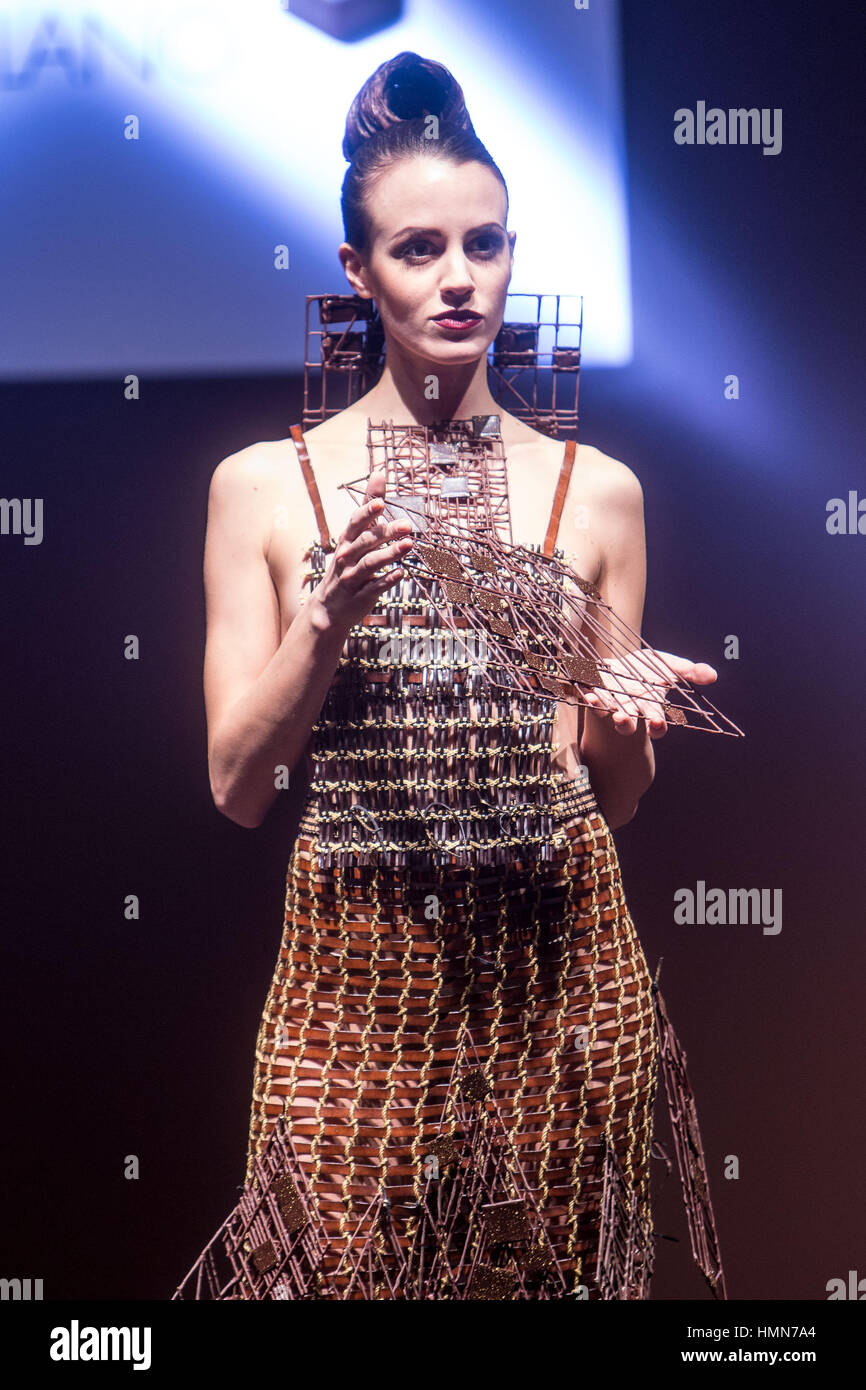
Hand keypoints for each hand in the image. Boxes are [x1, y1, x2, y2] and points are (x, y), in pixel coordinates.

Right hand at [312, 466, 414, 632]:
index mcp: (347, 541)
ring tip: (409, 545)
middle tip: (407, 526)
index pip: (355, 523)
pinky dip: (386, 580)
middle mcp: (347, 558)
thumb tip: (379, 473)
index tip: (380, 503)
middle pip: (365, 542)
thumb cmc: (347, 564)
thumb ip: (369, 506)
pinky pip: (374, 588)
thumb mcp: (355, 535)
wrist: (329, 609)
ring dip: (389, 554)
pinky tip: (401, 573)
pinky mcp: (361, 597)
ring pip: (370, 564)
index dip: (366, 513)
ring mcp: (352, 578)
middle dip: (385, 533)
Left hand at [582, 648, 717, 736]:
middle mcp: (630, 709)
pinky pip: (589, 695)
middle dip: (626, 724)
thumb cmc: (649, 672)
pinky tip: (586, 692)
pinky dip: (587, 694)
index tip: (656, 725)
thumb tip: (712, 675)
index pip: (656, 725)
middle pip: (629, 724)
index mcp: (651, 708)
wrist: (620, 668)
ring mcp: (611, 702)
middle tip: (623, 722)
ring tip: (598, 703)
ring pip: (607, 711)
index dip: (656, 727)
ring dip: (603, 708)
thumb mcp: (671, 668)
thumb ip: (691, 672)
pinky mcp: (594, 691)